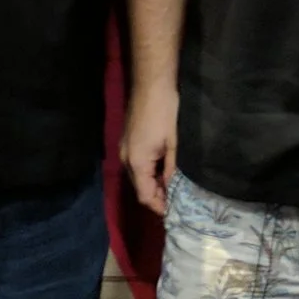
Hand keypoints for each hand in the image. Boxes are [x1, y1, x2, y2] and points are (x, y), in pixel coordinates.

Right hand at [122, 79, 179, 215]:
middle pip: (139, 188)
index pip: (144, 195)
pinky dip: (147, 172)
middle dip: (155, 196)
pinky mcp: (127, 143)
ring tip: (170, 188)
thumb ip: (169, 168)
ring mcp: (124, 150)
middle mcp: (126, 160)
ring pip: (137, 177)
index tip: (171, 212)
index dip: (157, 206)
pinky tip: (161, 172)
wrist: (151, 86)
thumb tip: (169, 186)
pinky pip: (136, 165)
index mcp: (137, 162)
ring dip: (151, 184)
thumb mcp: (172, 143)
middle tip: (174, 201)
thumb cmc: (164, 113)